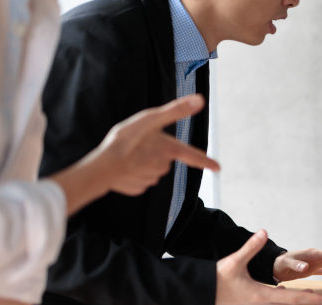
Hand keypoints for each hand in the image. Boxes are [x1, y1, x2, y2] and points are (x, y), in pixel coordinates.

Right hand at [50, 95, 221, 213]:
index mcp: (170, 150)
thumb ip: (176, 110)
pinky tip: (122, 166)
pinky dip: (131, 172)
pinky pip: (138, 178)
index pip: (194, 156)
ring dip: (141, 161)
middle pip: (163, 158)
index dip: (206, 161)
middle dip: (153, 151)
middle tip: (135, 145)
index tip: (218, 168)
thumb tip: (200, 100)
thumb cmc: (126, 140)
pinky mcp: (137, 188)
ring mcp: (151, 179)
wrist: (104, 167)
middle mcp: (164, 167)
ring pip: (150, 168)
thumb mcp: (151, 119)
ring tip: (127, 155)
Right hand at [215, 230, 321, 304]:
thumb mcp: (234, 261)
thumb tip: (263, 232)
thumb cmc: (215, 281)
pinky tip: (287, 295)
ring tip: (314, 301)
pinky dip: (286, 302)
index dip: (310, 299)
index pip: (291, 298)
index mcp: (260, 295)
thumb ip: (251, 247)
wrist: (199, 296)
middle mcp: (261, 304)